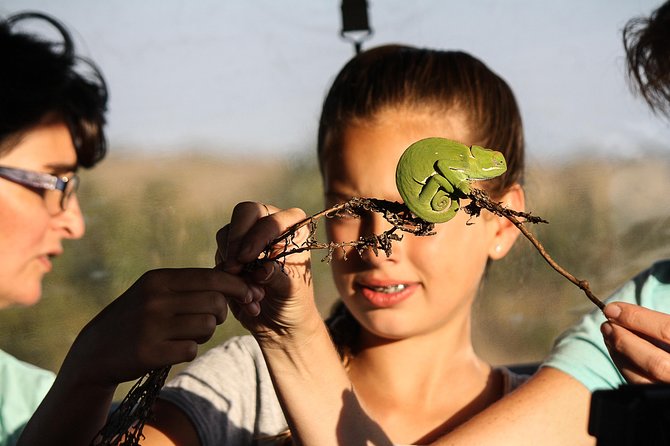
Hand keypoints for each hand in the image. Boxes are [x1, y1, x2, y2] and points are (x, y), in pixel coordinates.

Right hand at [60, 268, 249, 387]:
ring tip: (186, 333)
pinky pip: (192, 349)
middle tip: (209, 319)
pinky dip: (189, 350)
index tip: (250, 294)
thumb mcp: (156, 291)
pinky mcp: (149, 352)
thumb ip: (191, 284)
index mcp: (159, 279)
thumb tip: (237, 281)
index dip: (237, 286)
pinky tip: (172, 348)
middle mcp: (155, 299)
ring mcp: (151, 326)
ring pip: (207, 326)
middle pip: (216, 302)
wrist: (95, 351)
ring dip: (205, 333)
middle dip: (221, 313)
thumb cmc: (137, 317)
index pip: (212, 277)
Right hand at [215, 201, 321, 345]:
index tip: (247, 258)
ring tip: (248, 291)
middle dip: (237, 239)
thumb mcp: (291, 291)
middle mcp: (270, 226)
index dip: (257, 234)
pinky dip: (225, 275)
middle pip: (245, 212)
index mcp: (293, 228)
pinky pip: (219, 256)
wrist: (278, 324)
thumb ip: (278, 277)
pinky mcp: (231, 254)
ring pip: (226, 234)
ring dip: (231, 262)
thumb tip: (262, 270)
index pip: (272, 217)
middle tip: (234, 267)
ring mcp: (248, 238)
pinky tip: (241, 295)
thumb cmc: (293, 303)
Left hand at [601, 302, 669, 382]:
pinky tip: (617, 351)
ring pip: (644, 380)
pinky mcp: (662, 399)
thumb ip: (661, 325)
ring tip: (609, 333)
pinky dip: (625, 368)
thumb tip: (622, 313)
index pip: (668, 331)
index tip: (613, 308)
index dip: (638, 318)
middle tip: (607, 323)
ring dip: (620, 354)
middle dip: (625, 340)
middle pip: (654, 362)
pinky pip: (640, 387)